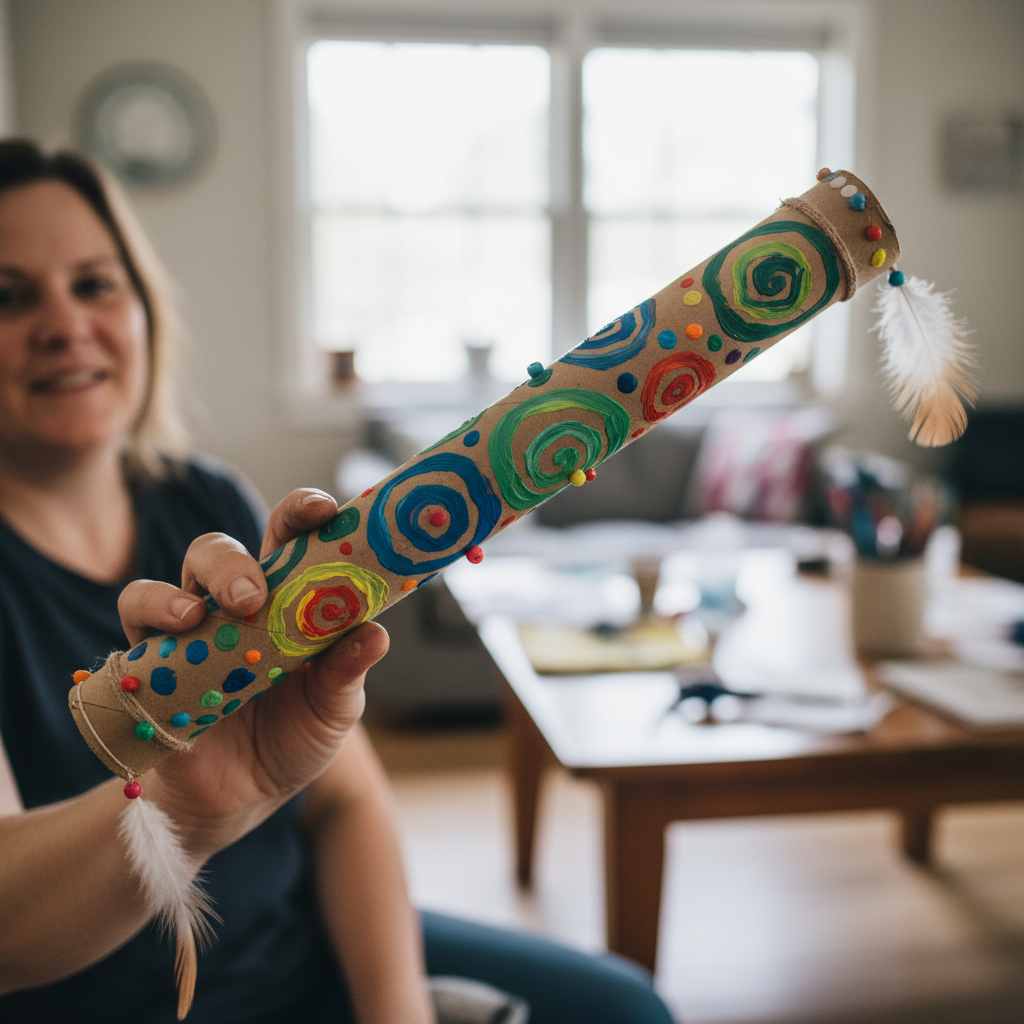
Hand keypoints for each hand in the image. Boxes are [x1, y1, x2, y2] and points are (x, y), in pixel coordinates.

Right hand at [116, 489, 388, 858]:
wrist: (237, 803)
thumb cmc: (292, 740)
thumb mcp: (333, 711)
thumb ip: (348, 672)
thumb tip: (376, 634)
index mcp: (289, 602)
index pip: (294, 540)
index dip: (306, 514)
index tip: (325, 511)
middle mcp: (239, 605)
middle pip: (231, 548)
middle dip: (241, 557)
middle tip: (254, 592)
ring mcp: (194, 626)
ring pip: (186, 570)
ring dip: (199, 582)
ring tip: (206, 615)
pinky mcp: (154, 654)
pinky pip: (139, 612)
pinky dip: (156, 611)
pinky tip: (181, 630)